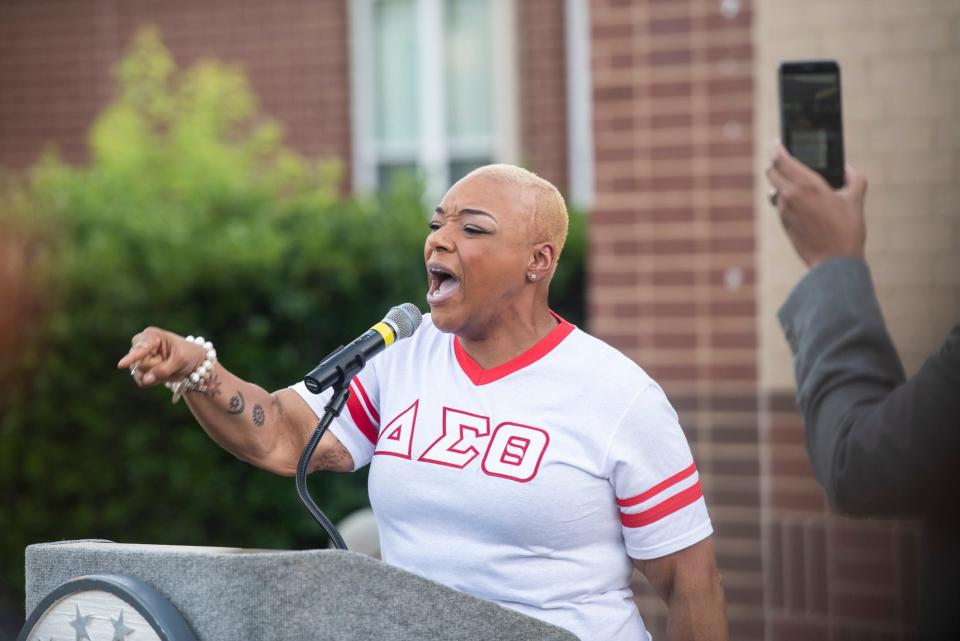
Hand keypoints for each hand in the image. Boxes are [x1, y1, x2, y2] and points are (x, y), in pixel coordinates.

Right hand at [117, 327, 205, 386]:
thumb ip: (163, 370)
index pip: (141, 349)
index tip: (121, 365)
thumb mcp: (180, 361)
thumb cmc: (188, 355)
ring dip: (155, 375)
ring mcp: (137, 356)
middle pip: (140, 364)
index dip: (131, 358)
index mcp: (152, 335)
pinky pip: (140, 380)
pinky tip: (161, 374)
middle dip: (156, 367)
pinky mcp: (138, 368)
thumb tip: (145, 380)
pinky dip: (152, 381)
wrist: (192, 361)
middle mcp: (140, 344)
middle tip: (170, 361)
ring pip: (139, 373)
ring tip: (167, 367)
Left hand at [765, 142, 867, 268]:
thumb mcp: (855, 199)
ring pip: (774, 188)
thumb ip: (854, 178)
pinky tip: (796, 197)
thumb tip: (847, 170)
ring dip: (779, 180)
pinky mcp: (783, 223)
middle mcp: (790, 196)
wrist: (834, 261)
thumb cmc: (847, 230)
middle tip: (779, 156)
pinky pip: (780, 203)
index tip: (776, 142)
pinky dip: (784, 196)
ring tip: (789, 175)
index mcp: (807, 185)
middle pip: (770, 171)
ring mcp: (784, 211)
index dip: (776, 148)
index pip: (780, 159)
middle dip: (773, 162)